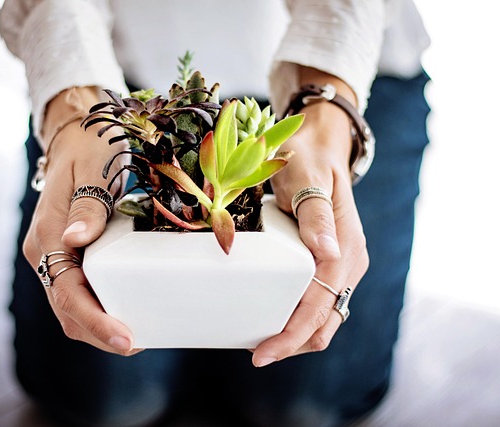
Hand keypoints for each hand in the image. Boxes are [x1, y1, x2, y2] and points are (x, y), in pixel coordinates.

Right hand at [22, 87, 139, 355]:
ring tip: (137, 336)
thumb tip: (75, 240)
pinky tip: (126, 310)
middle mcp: (45, 253)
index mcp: (47, 236)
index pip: (68, 293)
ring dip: (100, 327)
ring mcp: (55, 256)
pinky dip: (100, 309)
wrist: (76, 137)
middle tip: (139, 343)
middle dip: (100, 334)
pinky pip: (80, 292)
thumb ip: (86, 207)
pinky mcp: (68, 255)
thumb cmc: (88, 149)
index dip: (96, 321)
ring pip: (71, 307)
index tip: (126, 340)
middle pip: (67, 310)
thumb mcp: (91, 170)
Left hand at [252, 71, 368, 366]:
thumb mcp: (306, 177)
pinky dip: (297, 318)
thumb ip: (315, 214)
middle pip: (324, 323)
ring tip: (260, 342)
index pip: (319, 306)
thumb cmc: (308, 159)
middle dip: (292, 344)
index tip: (262, 353)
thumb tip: (327, 252)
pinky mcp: (329, 264)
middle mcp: (348, 263)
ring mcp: (340, 265)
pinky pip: (316, 302)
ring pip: (322, 318)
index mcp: (345, 249)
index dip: (291, 335)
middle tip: (256, 354)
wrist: (319, 146)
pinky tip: (273, 318)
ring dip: (295, 335)